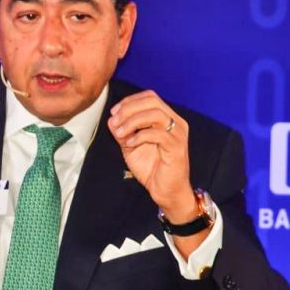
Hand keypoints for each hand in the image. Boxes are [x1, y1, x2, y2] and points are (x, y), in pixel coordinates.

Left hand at [107, 90, 197, 222]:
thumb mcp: (130, 146)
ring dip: (132, 121)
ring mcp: (178, 134)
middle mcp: (176, 122)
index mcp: (167, 118)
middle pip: (152, 101)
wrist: (166, 191)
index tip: (114, 113)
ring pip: (155, 114)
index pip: (150, 97)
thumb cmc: (151, 168)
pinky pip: (157, 134)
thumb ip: (122, 131)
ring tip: (120, 133)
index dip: (129, 101)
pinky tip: (129, 144)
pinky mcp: (177, 148)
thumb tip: (112, 119)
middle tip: (115, 121)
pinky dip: (139, 136)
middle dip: (129, 108)